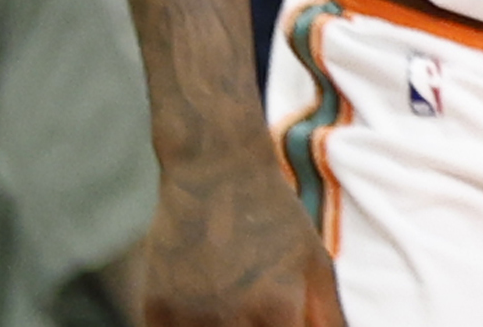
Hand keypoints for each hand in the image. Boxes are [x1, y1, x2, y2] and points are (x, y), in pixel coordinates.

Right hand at [135, 150, 345, 326]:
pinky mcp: (154, 313)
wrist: (216, 171)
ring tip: (234, 305)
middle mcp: (231, 320)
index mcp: (278, 310)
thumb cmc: (275, 219)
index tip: (286, 322)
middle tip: (259, 313)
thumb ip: (328, 320)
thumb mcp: (315, 264)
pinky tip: (206, 311)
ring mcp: (187, 320)